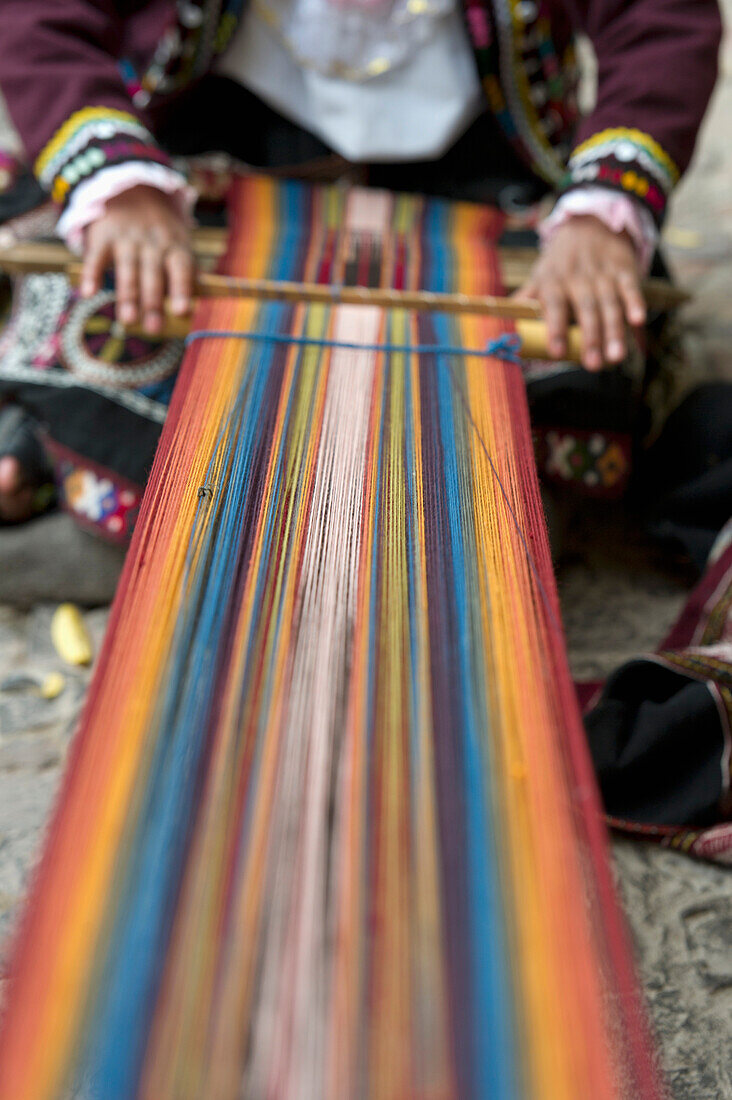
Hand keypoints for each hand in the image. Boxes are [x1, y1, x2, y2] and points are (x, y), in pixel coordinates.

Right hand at [80, 185, 193, 334]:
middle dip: (153, 303)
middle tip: (154, 329)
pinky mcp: (102, 237)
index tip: (181, 311)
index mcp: (174, 246)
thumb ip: (189, 270)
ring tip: (128, 321)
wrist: (131, 189)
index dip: (181, 290)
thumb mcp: (180, 243)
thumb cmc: (161, 230)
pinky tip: (87, 293)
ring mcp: (126, 239)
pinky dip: (91, 274)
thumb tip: (205, 296)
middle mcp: (151, 243)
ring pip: (127, 270)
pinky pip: (96, 257)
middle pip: (153, 275)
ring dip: (127, 296)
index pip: (181, 269)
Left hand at [516, 215, 646, 370]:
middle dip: (590, 338)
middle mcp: (578, 277)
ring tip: (616, 357)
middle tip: (593, 365)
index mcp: (553, 281)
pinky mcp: (624, 269)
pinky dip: (635, 303)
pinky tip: (638, 321)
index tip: (558, 353)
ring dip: (614, 331)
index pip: (554, 306)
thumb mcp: (540, 274)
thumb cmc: (561, 260)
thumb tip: (501, 324)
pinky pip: (630, 287)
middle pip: (585, 309)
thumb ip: (525, 299)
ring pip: (609, 304)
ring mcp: (602, 273)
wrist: (591, 222)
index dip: (555, 329)